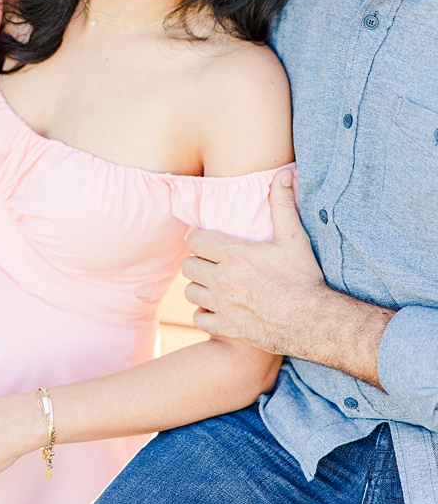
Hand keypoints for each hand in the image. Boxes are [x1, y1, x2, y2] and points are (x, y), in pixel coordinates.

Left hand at [183, 169, 326, 355]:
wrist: (315, 321)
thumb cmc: (304, 278)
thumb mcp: (294, 239)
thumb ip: (283, 205)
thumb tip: (283, 175)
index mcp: (233, 254)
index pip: (194, 241)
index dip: (200, 241)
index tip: (209, 244)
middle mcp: (222, 279)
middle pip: (189, 267)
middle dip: (199, 263)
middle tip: (214, 265)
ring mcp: (222, 305)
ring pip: (191, 292)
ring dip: (201, 288)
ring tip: (217, 286)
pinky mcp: (226, 327)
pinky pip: (199, 319)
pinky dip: (205, 315)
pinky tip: (219, 309)